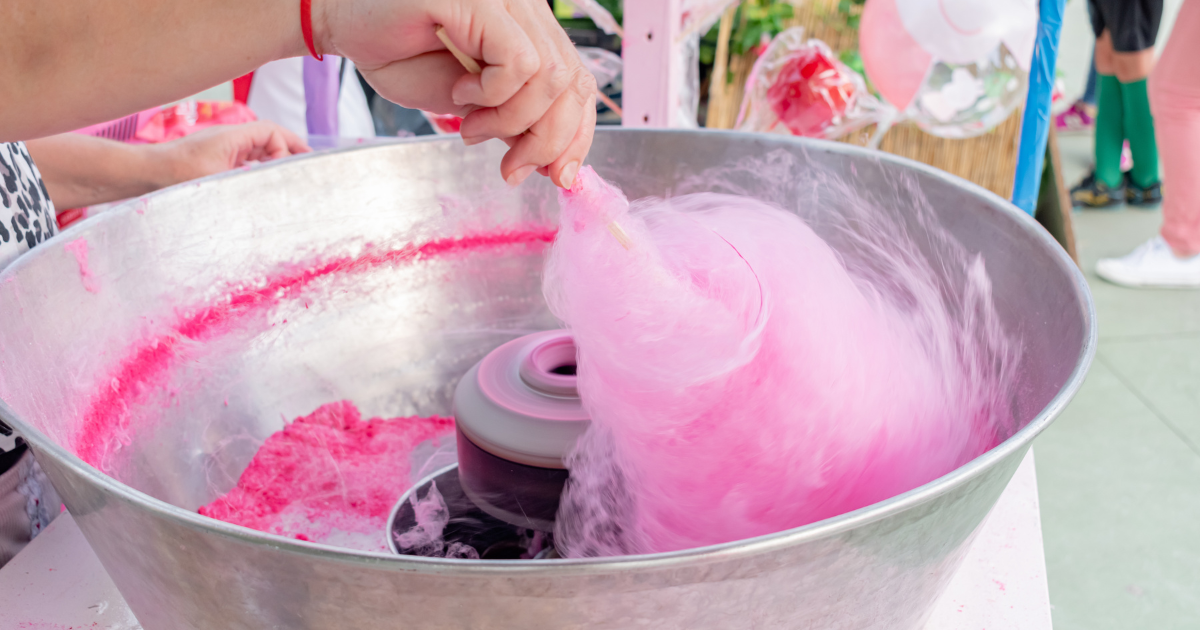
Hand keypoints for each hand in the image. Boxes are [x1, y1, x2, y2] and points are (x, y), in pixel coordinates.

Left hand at [153, 121, 310, 184]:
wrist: (145, 175)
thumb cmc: (176, 174)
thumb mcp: (218, 178)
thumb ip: (250, 178)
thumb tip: (275, 184)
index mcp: (233, 136)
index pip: (272, 132)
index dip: (288, 147)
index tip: (290, 169)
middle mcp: (231, 139)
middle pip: (270, 138)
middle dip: (290, 150)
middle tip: (308, 166)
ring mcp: (224, 150)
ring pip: (260, 149)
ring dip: (277, 160)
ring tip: (292, 176)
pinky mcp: (217, 162)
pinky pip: (248, 161)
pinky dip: (262, 168)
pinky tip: (266, 184)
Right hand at [316, 0, 595, 187]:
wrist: (342, 21)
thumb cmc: (401, 53)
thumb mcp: (473, 103)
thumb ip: (516, 121)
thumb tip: (557, 164)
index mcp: (533, 25)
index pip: (580, 82)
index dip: (578, 135)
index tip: (559, 176)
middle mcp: (528, 4)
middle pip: (573, 84)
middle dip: (547, 141)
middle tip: (511, 169)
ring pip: (551, 77)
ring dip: (512, 120)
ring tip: (471, 127)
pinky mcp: (482, 0)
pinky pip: (519, 62)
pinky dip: (494, 94)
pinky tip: (461, 95)